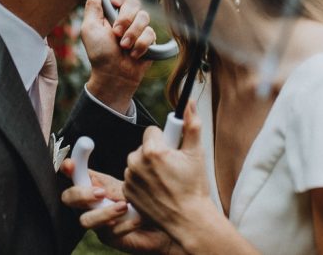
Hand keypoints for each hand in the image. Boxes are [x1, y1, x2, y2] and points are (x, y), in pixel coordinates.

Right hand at [60, 160, 173, 253]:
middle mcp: (90, 203)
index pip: (73, 175)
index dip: (68, 169)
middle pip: (68, 199)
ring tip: (124, 206)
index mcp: (93, 184)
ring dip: (104, 212)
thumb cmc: (143, 198)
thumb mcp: (132, 179)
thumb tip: (122, 147)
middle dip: (81, 194)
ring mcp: (97, 222)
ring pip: (86, 220)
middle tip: (101, 192)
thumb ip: (126, 167)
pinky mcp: (110, 238)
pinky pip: (110, 233)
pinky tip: (138, 218)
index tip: (71, 164)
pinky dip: (125, 224)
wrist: (161, 221)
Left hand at [81, 0, 154, 112]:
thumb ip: (93, 7)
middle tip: (116, 34)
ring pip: (144, 17)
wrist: (114, 74)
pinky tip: (134, 54)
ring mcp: (138, 27)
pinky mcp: (149, 38)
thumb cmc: (99, 53)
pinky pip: (150, 33)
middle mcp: (125, 16)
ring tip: (124, 47)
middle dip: (125, 19)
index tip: (115, 5)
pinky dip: (140, 45)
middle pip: (133, 2)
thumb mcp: (88, 28)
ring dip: (132, 34)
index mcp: (110, 11)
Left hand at [123, 101, 213, 240]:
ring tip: (165, 181)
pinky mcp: (126, 192)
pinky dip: (142, 182)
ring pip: (137, 162)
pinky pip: (132, 178)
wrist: (188, 220)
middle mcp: (136, 162)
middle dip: (155, 154)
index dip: (165, 141)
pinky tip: (156, 191)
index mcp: (152, 150)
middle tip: (171, 169)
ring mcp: (129, 179)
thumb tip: (188, 102)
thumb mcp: (196, 153)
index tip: (173, 152)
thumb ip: (191, 124)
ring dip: (147, 168)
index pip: (152, 132)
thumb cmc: (194, 186)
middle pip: (144, 147)